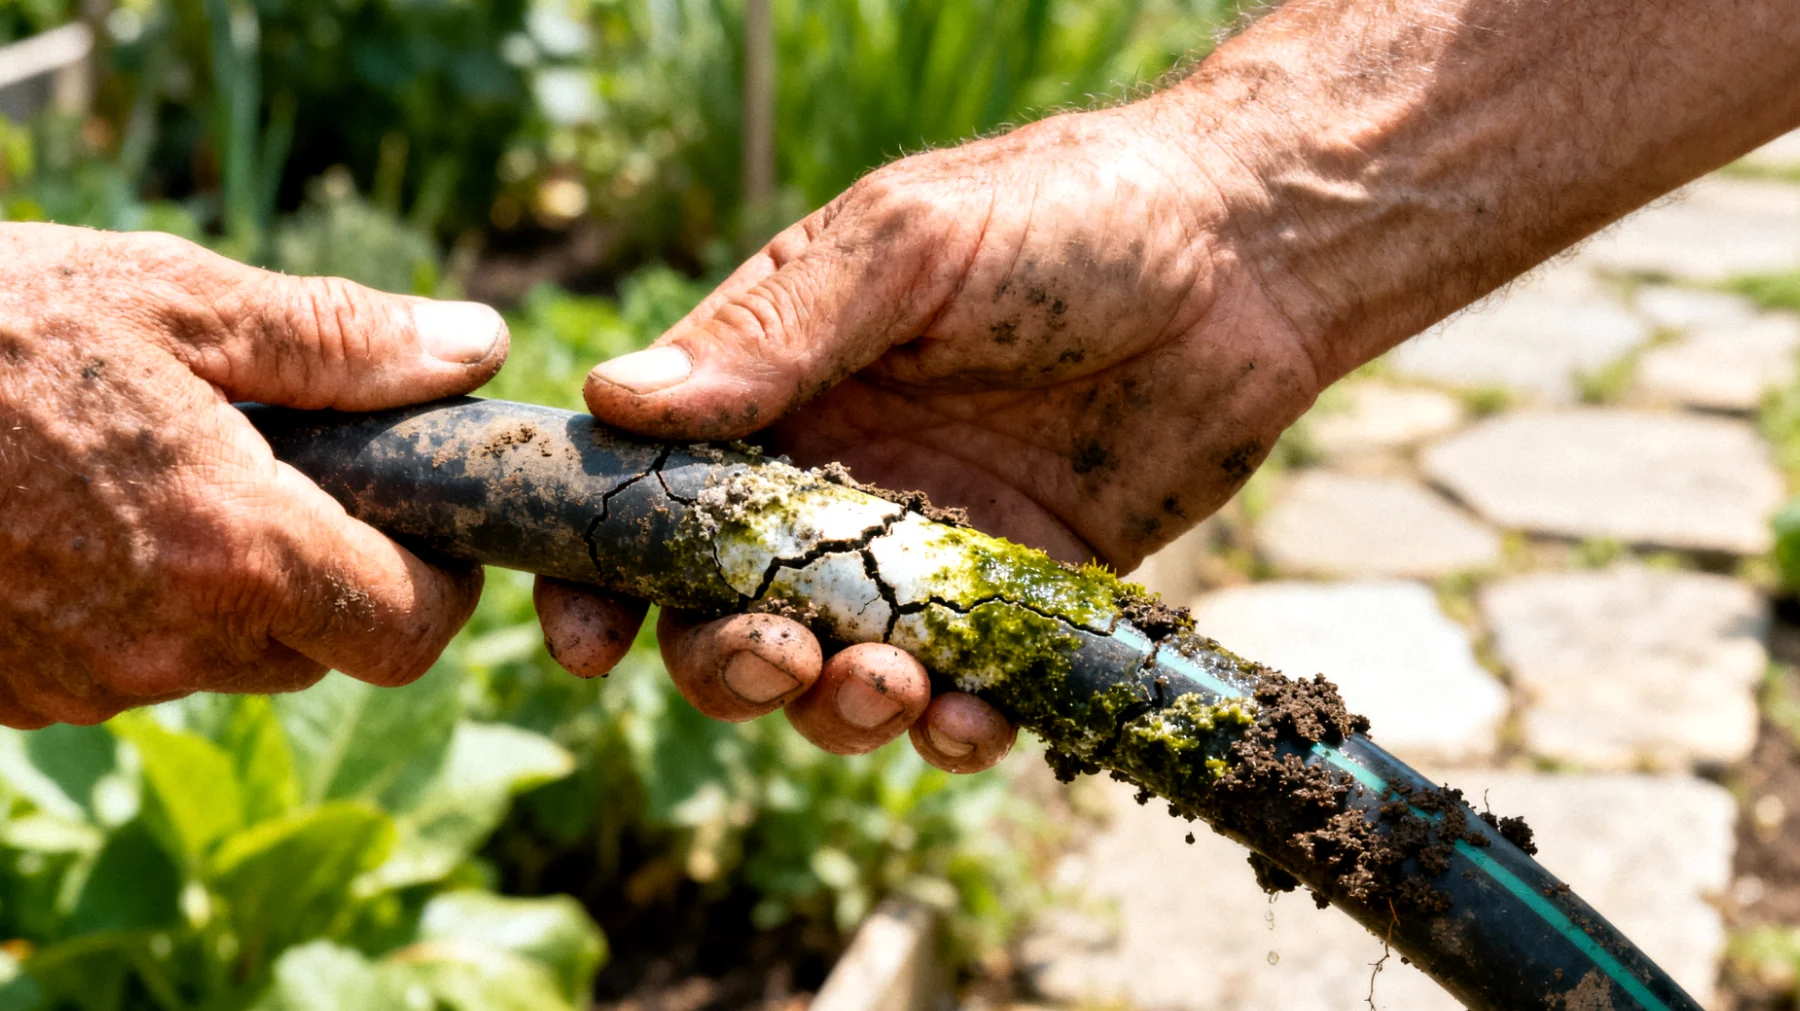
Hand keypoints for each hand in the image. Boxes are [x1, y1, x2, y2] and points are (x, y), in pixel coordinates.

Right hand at [0, 223, 508, 726]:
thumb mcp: (178, 300)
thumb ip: (342, 340)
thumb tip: (473, 346)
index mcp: (236, 549)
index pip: (408, 632)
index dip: (440, 585)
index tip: (427, 524)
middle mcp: (168, 642)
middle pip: (321, 649)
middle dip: (339, 575)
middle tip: (299, 476)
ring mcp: (83, 681)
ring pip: (225, 662)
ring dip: (236, 589)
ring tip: (174, 477)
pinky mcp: (18, 691)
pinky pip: (128, 668)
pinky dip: (142, 608)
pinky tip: (93, 519)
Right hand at [535, 100, 1325, 771]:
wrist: (1248, 256)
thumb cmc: (1065, 215)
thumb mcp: (906, 247)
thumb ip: (774, 334)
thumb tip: (614, 400)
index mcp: (779, 388)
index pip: (654, 497)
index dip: (604, 576)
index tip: (587, 641)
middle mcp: (838, 477)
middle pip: (728, 612)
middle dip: (728, 662)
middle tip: (778, 656)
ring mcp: (929, 547)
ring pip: (837, 672)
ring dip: (838, 708)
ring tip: (888, 683)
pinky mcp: (1022, 596)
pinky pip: (966, 690)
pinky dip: (955, 727)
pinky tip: (973, 719)